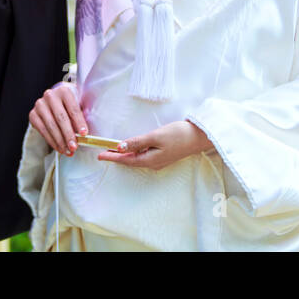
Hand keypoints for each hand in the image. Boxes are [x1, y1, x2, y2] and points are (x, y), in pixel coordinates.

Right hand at [29, 82, 88, 156]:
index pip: (73, 108)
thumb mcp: (78, 104)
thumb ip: (82, 115)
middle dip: (68, 134)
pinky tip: (59, 148)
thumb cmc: (70, 105)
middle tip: (74, 147)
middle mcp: (50, 95)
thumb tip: (85, 134)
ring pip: (51, 125)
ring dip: (60, 141)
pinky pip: (42, 130)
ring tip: (68, 151)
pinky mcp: (33, 114)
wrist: (54, 101)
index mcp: (64, 90)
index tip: (84, 134)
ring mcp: (40, 104)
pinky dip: (52, 141)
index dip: (79, 122)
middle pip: (61, 118)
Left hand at [97, 120, 212, 170]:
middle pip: (130, 161)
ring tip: (113, 150)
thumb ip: (137, 142)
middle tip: (103, 152)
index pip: (126, 160)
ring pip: (137, 159)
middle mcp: (153, 163)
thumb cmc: (178, 135)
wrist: (199, 137)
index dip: (112, 157)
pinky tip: (132, 148)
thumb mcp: (155, 136)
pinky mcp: (163, 155)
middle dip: (116, 157)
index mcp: (150, 160)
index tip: (99, 156)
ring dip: (125, 154)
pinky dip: (135, 152)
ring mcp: (159, 160)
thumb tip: (120, 147)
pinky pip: (144, 156)